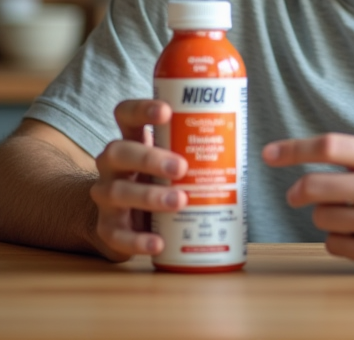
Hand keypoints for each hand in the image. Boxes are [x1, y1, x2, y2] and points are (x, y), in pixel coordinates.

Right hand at [88, 99, 186, 260]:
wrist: (127, 220)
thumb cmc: (158, 180)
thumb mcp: (170, 159)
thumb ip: (192, 149)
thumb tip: (246, 142)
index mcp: (131, 140)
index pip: (125, 114)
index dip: (141, 109)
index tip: (166, 111)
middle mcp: (113, 165)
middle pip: (118, 152)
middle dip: (150, 158)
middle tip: (181, 167)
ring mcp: (107, 196)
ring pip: (118, 192)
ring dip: (150, 197)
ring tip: (180, 201)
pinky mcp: (108, 228)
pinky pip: (117, 235)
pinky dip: (138, 240)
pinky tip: (159, 243)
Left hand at [262, 133, 353, 267]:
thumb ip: (351, 155)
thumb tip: (292, 154)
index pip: (330, 146)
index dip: (294, 150)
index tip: (269, 154)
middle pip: (316, 186)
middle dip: (299, 191)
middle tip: (297, 194)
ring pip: (322, 218)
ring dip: (325, 215)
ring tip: (349, 213)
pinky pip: (334, 244)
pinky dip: (338, 238)